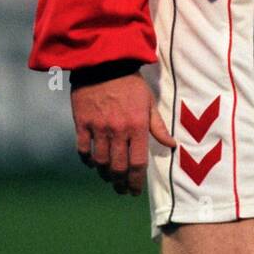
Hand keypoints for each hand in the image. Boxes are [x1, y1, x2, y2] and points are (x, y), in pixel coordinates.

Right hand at [72, 73, 176, 195]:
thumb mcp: (148, 102)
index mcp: (137, 126)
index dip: (135, 182)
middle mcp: (118, 130)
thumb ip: (158, 127)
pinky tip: (92, 162)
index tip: (134, 191)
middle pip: (118, 167)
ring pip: (100, 161)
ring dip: (105, 174)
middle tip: (121, 189)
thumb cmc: (130, 83)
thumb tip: (171, 146)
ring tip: (109, 177)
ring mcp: (98, 127)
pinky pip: (83, 149)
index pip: (137, 163)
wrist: (104, 63)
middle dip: (120, 183)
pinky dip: (87, 160)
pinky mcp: (82, 122)